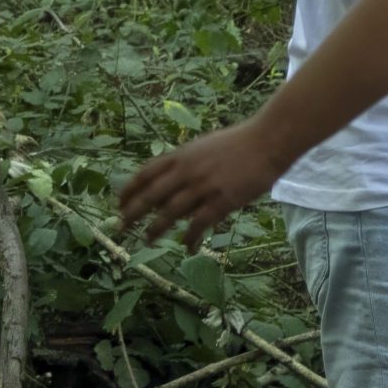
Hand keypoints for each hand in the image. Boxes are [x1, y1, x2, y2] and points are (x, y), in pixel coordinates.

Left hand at [119, 119, 291, 249]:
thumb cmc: (239, 143)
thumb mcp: (204, 147)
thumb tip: (168, 184)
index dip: (129, 190)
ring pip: (170, 212)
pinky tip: (186, 246)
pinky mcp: (222, 201)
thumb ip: (185, 164)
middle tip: (121, 228)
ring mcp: (204, 186)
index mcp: (181, 155)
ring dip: (155, 228)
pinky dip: (189, 237)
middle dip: (132, 213)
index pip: (145, 174)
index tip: (119, 204)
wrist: (268, 141)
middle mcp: (187, 171)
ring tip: (147, 240)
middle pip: (151, 195)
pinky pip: (199, 223)